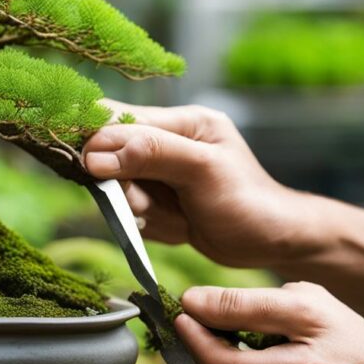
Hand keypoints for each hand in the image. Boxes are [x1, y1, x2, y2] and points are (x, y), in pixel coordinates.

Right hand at [83, 101, 316, 268]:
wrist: (273, 244)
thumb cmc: (248, 202)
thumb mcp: (202, 170)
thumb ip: (152, 153)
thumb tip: (95, 155)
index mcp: (182, 121)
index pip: (118, 119)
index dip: (96, 142)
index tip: (90, 169)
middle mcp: (168, 142)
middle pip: (110, 156)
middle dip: (125, 187)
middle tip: (148, 205)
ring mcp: (161, 173)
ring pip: (118, 189)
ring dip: (139, 210)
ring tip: (175, 218)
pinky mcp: (158, 200)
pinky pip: (129, 211)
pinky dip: (146, 224)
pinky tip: (177, 226)